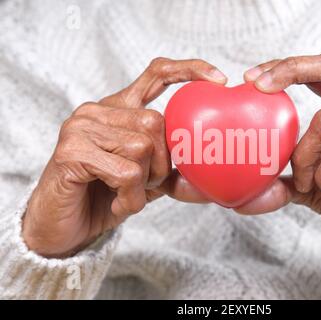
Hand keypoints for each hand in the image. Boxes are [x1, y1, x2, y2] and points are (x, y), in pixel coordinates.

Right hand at [23, 58, 223, 257]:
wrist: (65, 228)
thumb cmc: (106, 197)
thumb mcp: (146, 176)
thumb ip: (169, 159)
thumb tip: (206, 155)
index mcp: (119, 109)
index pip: (156, 74)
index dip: (189, 70)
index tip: (219, 79)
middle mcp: (98, 110)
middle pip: (155, 122)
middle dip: (160, 164)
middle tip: (143, 185)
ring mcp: (81, 127)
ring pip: (141, 147)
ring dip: (143, 184)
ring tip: (124, 195)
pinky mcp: (71, 151)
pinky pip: (126, 173)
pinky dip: (129, 198)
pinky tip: (114, 203)